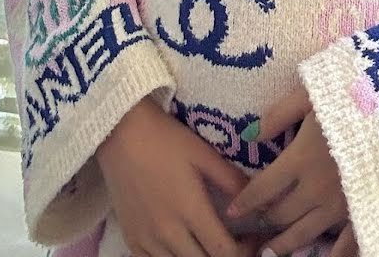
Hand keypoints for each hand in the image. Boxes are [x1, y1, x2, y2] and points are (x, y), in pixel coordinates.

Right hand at [96, 95, 261, 256]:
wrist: (120, 133)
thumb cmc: (166, 139)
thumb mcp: (203, 154)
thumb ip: (231, 180)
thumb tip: (257, 200)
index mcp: (191, 211)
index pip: (225, 253)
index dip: (246, 251)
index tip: (254, 238)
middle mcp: (169, 233)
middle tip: (239, 243)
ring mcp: (147, 240)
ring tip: (212, 245)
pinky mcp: (131, 240)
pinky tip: (184, 249)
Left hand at [224, 85, 357, 256]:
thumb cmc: (354, 95)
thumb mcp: (311, 93)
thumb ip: (280, 114)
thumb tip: (251, 135)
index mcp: (300, 159)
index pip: (263, 188)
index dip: (245, 201)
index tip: (233, 210)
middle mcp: (316, 189)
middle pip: (282, 213)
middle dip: (264, 221)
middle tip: (254, 228)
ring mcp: (341, 205)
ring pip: (305, 233)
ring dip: (285, 244)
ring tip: (270, 253)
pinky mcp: (364, 211)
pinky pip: (344, 244)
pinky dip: (332, 256)